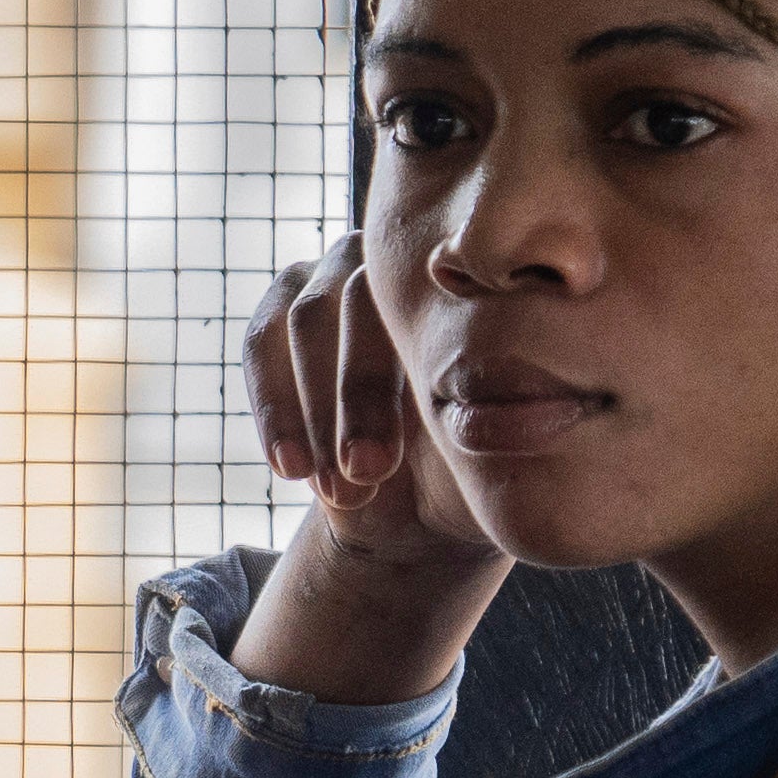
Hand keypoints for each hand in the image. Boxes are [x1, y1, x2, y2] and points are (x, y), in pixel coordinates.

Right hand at [236, 238, 505, 702]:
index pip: (417, 301)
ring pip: (301, 322)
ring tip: (337, 490)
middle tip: (361, 476)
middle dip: (351, 399)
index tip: (380, 467)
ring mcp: (333, 276)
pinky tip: (291, 471)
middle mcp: (397, 263)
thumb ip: (502, 423)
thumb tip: (516, 410)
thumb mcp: (496, 460)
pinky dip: (273, 410)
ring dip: (310, 414)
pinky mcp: (282, 311)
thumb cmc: (469, 478)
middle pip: (353, 302)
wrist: (416, 513)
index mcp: (465, 283)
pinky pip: (262, 344)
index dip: (389, 385)